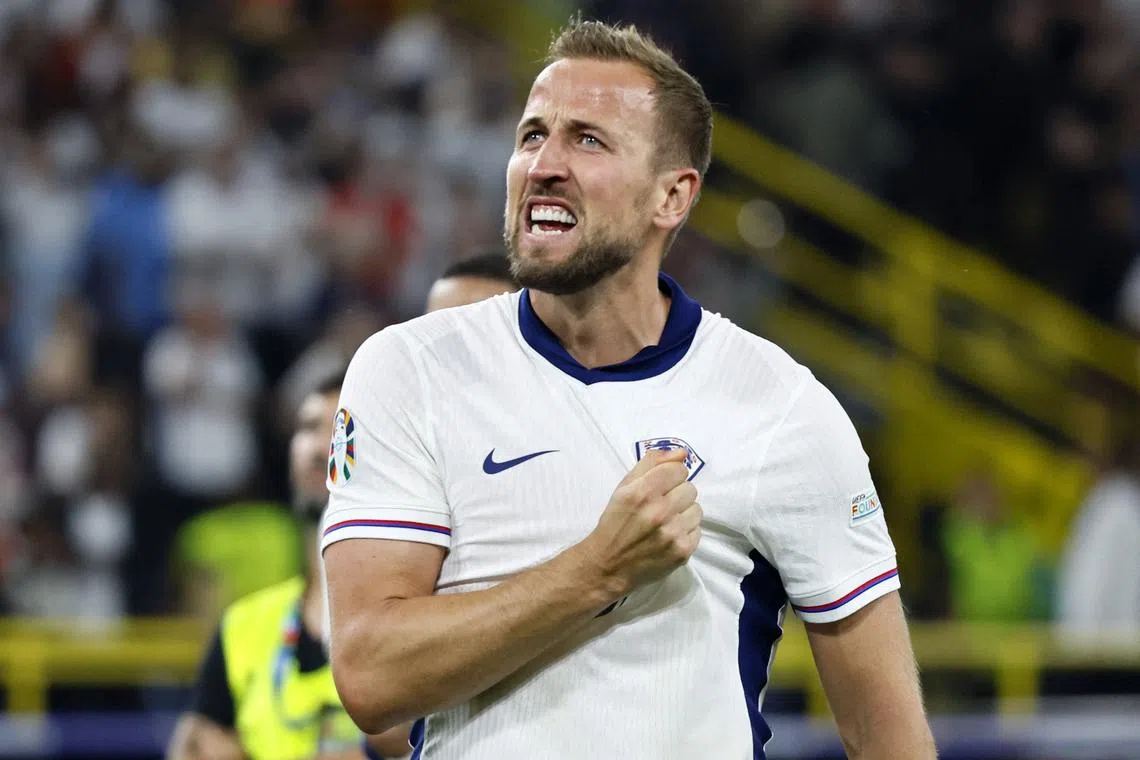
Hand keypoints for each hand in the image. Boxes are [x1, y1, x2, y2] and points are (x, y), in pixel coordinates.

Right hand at [575, 448, 701, 597]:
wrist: (609, 565)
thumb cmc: (616, 522)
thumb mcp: (624, 487)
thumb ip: (652, 463)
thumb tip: (682, 453)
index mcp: (643, 491)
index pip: (679, 469)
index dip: (670, 477)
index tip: (660, 487)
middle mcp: (660, 511)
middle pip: (690, 488)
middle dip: (676, 495)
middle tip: (660, 506)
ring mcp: (673, 533)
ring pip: (697, 509)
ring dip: (683, 513)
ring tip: (665, 522)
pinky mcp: (682, 551)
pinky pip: (697, 530)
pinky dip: (685, 532)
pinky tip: (668, 536)